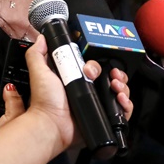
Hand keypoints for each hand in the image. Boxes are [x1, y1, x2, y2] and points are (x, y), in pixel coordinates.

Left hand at [22, 35, 133, 149]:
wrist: (52, 124)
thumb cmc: (45, 101)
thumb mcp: (39, 73)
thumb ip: (37, 54)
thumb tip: (42, 38)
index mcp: (77, 79)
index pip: (97, 66)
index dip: (101, 64)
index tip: (98, 65)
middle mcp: (89, 90)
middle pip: (112, 77)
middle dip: (117, 74)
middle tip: (113, 75)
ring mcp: (97, 103)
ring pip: (120, 91)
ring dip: (123, 86)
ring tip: (116, 87)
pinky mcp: (104, 116)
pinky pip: (123, 110)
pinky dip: (126, 104)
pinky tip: (120, 99)